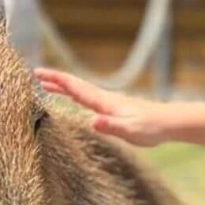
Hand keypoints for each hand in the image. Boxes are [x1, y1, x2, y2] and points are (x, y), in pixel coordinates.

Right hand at [35, 68, 168, 146]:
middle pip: (75, 86)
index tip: (38, 74)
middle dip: (55, 81)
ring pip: (81, 92)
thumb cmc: (151, 128)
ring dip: (64, 88)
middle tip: (36, 75)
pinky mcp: (114, 109)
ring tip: (47, 87)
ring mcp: (109, 103)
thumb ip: (110, 126)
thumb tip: (92, 121)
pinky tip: (76, 100)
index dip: (57, 80)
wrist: (169, 123)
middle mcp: (105, 99)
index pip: (76, 88)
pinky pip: (89, 99)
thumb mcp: (129, 130)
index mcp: (104, 102)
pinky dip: (76, 95)